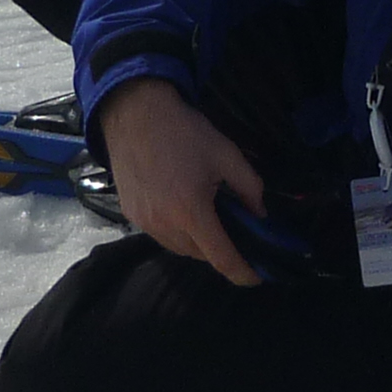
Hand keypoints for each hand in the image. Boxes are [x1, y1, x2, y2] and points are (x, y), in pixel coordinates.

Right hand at [96, 77, 265, 285]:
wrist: (135, 115)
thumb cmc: (184, 132)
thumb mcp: (227, 154)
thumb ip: (250, 187)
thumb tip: (260, 213)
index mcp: (191, 212)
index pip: (221, 258)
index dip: (242, 272)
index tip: (256, 277)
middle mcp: (165, 225)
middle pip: (201, 256)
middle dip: (221, 250)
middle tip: (234, 230)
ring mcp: (144, 222)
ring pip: (180, 249)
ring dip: (198, 242)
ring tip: (207, 217)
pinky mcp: (131, 215)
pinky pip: (161, 236)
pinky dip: (177, 232)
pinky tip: (182, 209)